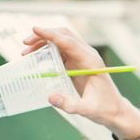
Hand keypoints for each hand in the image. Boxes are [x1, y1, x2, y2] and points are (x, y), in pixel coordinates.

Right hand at [22, 27, 139, 136]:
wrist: (114, 110)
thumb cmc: (104, 109)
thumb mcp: (87, 110)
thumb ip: (70, 105)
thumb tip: (50, 97)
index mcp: (91, 61)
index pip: (69, 42)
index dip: (51, 34)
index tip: (35, 29)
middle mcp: (87, 55)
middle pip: (64, 36)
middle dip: (44, 36)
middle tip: (25, 44)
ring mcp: (83, 57)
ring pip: (61, 41)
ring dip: (43, 43)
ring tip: (25, 53)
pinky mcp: (78, 63)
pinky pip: (61, 51)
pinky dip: (47, 51)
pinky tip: (36, 59)